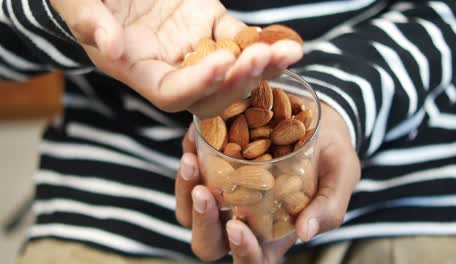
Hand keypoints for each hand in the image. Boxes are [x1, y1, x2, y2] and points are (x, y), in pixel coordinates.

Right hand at [51, 0, 302, 117]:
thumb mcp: (78, 2)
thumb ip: (89, 22)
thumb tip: (110, 46)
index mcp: (138, 70)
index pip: (171, 93)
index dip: (196, 84)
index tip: (221, 64)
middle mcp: (172, 68)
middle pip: (211, 92)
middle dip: (240, 80)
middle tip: (265, 58)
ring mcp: (195, 49)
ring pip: (233, 70)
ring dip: (263, 65)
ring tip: (289, 52)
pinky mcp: (211, 25)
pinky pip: (241, 39)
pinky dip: (263, 41)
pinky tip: (287, 41)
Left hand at [175, 103, 359, 261]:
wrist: (317, 120)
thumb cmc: (331, 154)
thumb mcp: (341, 176)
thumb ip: (329, 207)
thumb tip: (305, 233)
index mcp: (274, 231)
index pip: (253, 259)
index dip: (242, 252)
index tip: (237, 226)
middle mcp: (244, 218)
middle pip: (210, 242)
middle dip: (202, 222)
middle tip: (203, 192)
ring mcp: (225, 194)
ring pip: (189, 211)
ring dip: (184, 190)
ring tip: (191, 160)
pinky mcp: (214, 168)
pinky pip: (190, 174)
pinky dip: (188, 158)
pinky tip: (192, 140)